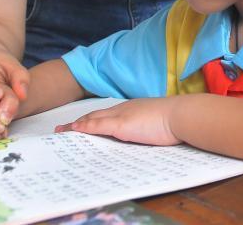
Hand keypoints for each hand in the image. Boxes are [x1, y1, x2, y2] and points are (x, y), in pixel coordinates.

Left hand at [55, 98, 180, 145]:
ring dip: (77, 126)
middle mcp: (124, 110)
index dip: (93, 119)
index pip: (108, 114)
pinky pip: (97, 126)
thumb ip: (147, 126)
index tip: (82, 124)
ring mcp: (121, 117)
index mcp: (132, 109)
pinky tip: (74, 131)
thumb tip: (146, 133)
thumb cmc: (175, 120)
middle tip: (63, 128)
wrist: (181, 115)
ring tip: (61, 132)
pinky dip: (84, 128)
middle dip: (79, 122)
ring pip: (92, 119)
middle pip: (96, 115)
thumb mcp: (157, 123)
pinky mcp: (121, 125)